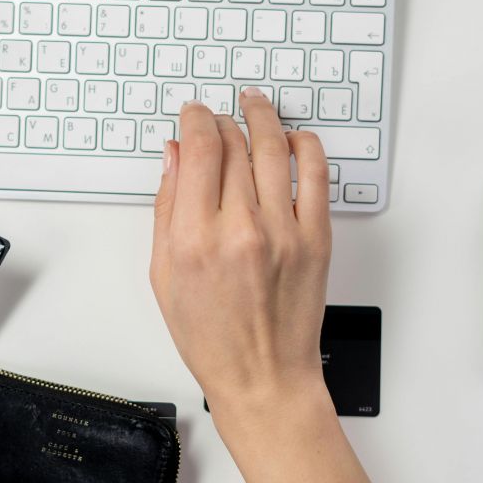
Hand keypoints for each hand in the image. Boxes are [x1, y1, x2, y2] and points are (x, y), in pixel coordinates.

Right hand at [150, 89, 331, 409]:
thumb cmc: (212, 338)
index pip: (199, 149)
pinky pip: (317, 174)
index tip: (193, 114)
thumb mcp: (165, 276)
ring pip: (275, 148)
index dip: (195, 119)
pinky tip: (294, 138)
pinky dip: (306, 145)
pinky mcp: (317, 239)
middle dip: (222, 119)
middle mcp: (240, 229)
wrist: (264, 378)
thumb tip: (174, 157)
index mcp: (195, 239)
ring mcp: (285, 231)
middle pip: (234, 143)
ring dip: (263, 116)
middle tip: (217, 116)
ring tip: (254, 104)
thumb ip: (167, 210)